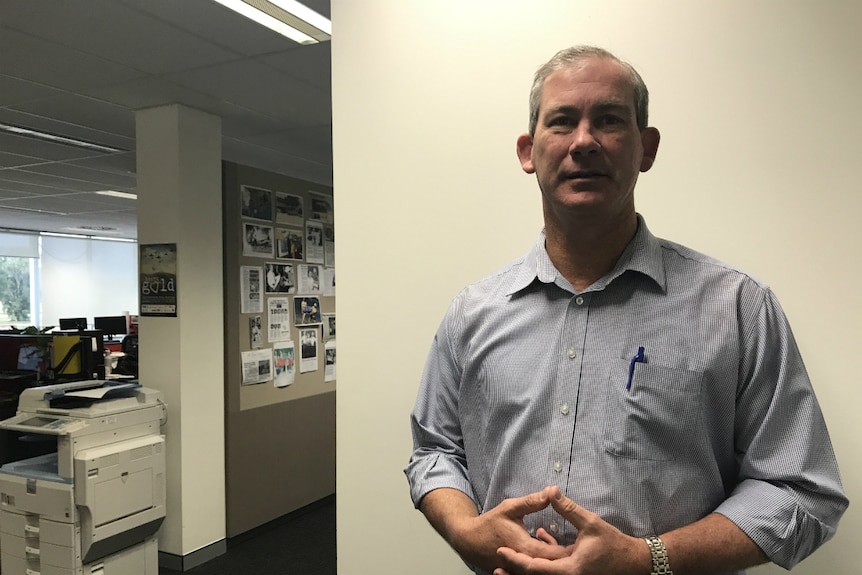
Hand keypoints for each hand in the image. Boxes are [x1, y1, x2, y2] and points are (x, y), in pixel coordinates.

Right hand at [446, 490, 570, 571]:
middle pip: (552, 564)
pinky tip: (551, 556)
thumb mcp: (510, 507)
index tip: (584, 545)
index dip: (571, 551)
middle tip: (582, 551)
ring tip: (570, 555)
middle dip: (567, 558)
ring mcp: (518, 570)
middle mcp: (523, 562)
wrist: (468, 541)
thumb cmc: (489, 523)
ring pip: (543, 570)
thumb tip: (551, 493)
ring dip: (555, 563)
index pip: (554, 553)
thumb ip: (532, 502)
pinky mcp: (515, 571)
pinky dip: (543, 564)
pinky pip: (533, 571)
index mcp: (525, 547)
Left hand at [494, 486, 649, 574]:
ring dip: (527, 565)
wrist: (634, 563)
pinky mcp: (575, 574)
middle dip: (515, 569)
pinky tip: (541, 535)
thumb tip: (551, 490)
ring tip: (508, 556)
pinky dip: (544, 558)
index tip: (500, 552)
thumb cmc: (614, 544)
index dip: (515, 560)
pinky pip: (554, 569)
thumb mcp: (591, 523)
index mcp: (569, 569)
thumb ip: (568, 508)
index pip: (535, 568)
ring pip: (543, 573)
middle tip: (495, 564)